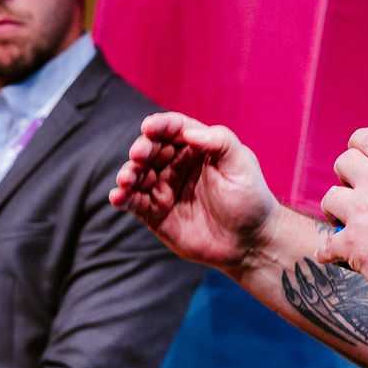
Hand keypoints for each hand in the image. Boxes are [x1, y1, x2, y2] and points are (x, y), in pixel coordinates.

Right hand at [111, 113, 277, 272]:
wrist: (250, 241)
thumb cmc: (250, 198)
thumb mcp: (241, 164)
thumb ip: (219, 142)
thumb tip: (190, 132)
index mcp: (197, 147)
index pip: (174, 129)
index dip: (161, 125)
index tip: (149, 127)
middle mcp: (177, 165)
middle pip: (152, 149)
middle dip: (142, 149)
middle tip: (139, 155)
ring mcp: (165, 188)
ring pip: (139, 175)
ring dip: (128, 173)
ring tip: (127, 178)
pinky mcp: (156, 213)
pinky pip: (134, 202)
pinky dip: (123, 198)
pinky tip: (118, 196)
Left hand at [319, 128, 367, 302]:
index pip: (366, 138)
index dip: (358, 145)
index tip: (358, 154)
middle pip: (343, 162)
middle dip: (346, 176)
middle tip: (354, 190)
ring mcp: (360, 213)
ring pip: (329, 199)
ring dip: (335, 210)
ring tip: (344, 220)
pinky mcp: (351, 243)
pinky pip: (325, 244)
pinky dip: (326, 251)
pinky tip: (332, 254)